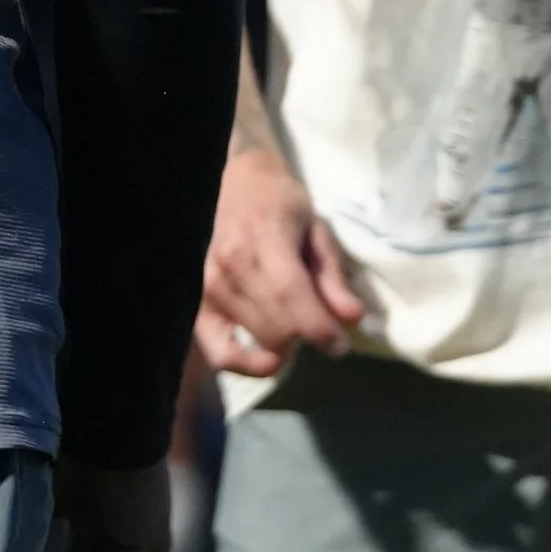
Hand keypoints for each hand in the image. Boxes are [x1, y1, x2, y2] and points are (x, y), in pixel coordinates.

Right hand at [196, 143, 366, 377]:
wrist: (233, 186)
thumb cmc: (280, 204)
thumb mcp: (317, 229)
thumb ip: (332, 276)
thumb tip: (351, 318)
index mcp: (262, 240)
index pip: (291, 296)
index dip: (320, 329)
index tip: (340, 344)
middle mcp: (230, 267)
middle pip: (277, 327)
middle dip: (308, 336)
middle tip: (324, 326)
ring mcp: (208, 288)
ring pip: (258, 338)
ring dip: (287, 344)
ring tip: (298, 323)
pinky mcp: (198, 305)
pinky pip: (219, 352)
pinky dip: (245, 365)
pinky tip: (269, 362)